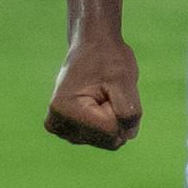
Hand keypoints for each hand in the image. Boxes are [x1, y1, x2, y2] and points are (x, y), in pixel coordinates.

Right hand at [46, 35, 141, 149]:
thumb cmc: (107, 59)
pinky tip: (98, 104)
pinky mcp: (68, 133)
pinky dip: (109, 123)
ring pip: (108, 141)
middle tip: (107, 91)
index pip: (111, 129)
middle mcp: (58, 123)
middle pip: (109, 139)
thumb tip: (127, 137)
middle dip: (118, 116)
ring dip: (114, 118)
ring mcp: (62, 130)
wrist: (92, 46)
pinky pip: (103, 139)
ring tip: (103, 95)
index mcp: (65, 108)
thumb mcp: (124, 79)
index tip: (108, 87)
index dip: (119, 109)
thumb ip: (129, 112)